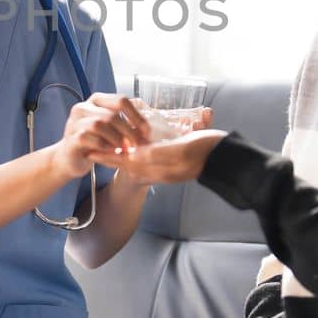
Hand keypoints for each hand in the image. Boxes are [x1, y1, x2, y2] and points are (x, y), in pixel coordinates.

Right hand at [51, 93, 152, 179]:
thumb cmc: (95, 142)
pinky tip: (110, 152)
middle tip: (137, 145)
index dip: (136, 116)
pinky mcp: (70, 138)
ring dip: (116, 139)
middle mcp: (83, 107)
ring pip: (99, 124)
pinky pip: (88, 138)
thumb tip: (146, 127)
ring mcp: (74, 122)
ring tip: (123, 149)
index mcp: (97, 100)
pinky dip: (103, 146)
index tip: (146, 131)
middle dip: (128, 132)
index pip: (121, 100)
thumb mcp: (112, 129)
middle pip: (112, 114)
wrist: (71, 159)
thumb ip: (125, 123)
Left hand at [92, 127, 226, 184]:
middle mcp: (160, 170)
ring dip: (120, 155)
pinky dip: (136, 153)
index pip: (125, 162)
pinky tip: (133, 148)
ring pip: (136, 161)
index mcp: (159, 168)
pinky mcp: (173, 162)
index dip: (106, 156)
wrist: (229, 158)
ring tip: (104, 149)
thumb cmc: (207, 150)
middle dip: (108, 156)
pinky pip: (148, 159)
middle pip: (127, 163)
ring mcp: (166, 167)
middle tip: (89, 149)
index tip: (88, 151)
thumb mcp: (180, 149)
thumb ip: (156, 153)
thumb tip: (132, 155)